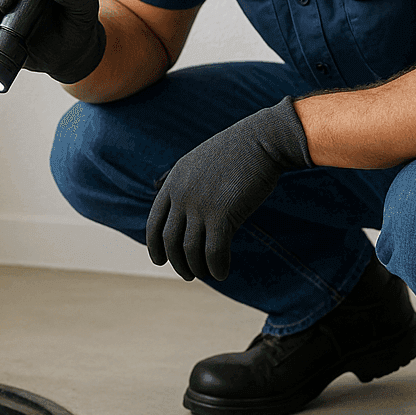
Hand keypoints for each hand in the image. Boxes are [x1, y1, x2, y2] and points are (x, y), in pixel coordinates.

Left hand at [147, 97, 313, 280]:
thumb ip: (187, 184)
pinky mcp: (223, 214)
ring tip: (207, 274)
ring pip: (190, 250)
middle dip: (177, 263)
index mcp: (173, 182)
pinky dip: (217, 267)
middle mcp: (182, 195)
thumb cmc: (237, 151)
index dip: (154, 246)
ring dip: (197, 268)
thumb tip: (185, 208)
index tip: (160, 260)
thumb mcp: (201, 162)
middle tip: (188, 274)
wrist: (262, 140)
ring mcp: (200, 205)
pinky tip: (223, 272)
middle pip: (170, 241)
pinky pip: (214, 252)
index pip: (154, 223)